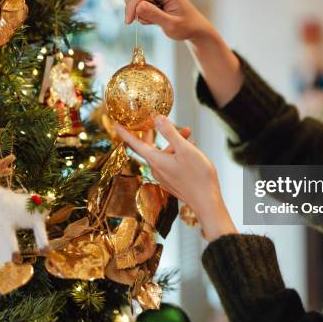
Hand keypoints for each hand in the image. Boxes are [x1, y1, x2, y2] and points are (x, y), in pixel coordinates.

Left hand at [113, 115, 237, 241]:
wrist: (207, 202)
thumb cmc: (198, 176)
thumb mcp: (185, 149)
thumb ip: (170, 133)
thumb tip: (157, 118)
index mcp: (156, 161)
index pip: (135, 144)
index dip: (125, 133)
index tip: (115, 124)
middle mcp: (157, 169)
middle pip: (150, 147)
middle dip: (156, 132)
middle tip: (153, 120)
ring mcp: (165, 177)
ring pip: (164, 154)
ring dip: (174, 142)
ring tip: (189, 133)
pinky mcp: (173, 181)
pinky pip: (170, 162)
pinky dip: (178, 152)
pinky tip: (191, 147)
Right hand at [125, 0, 216, 42]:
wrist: (195, 27)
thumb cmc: (186, 27)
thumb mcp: (171, 25)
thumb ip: (154, 15)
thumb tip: (137, 6)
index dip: (131, 7)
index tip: (128, 23)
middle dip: (133, 8)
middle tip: (144, 23)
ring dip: (138, 11)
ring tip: (153, 21)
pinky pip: (140, 0)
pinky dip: (142, 11)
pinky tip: (154, 19)